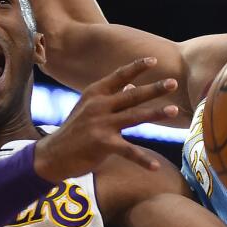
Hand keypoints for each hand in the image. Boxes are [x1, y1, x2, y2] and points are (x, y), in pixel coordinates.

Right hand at [33, 57, 178, 182]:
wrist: (52, 155)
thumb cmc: (74, 131)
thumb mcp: (88, 108)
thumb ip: (110, 97)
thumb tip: (131, 85)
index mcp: (95, 94)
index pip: (119, 76)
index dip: (136, 68)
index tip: (154, 60)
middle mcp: (98, 105)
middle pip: (132, 95)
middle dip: (154, 89)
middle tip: (174, 82)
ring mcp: (100, 124)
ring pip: (134, 116)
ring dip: (156, 113)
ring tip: (174, 110)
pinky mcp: (102, 144)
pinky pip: (128, 151)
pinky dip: (142, 159)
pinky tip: (155, 166)